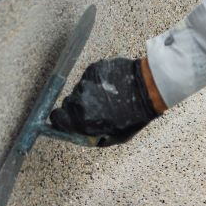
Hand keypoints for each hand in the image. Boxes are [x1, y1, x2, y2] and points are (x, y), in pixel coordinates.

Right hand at [50, 57, 164, 145]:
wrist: (148, 90)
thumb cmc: (135, 116)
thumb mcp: (116, 136)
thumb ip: (94, 136)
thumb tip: (80, 134)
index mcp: (82, 119)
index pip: (57, 117)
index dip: (61, 118)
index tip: (66, 118)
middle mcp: (79, 100)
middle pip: (68, 103)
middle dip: (79, 106)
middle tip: (96, 107)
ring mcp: (85, 82)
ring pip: (80, 89)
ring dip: (91, 92)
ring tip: (110, 95)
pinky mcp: (93, 69)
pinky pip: (90, 77)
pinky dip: (98, 80)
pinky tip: (113, 84)